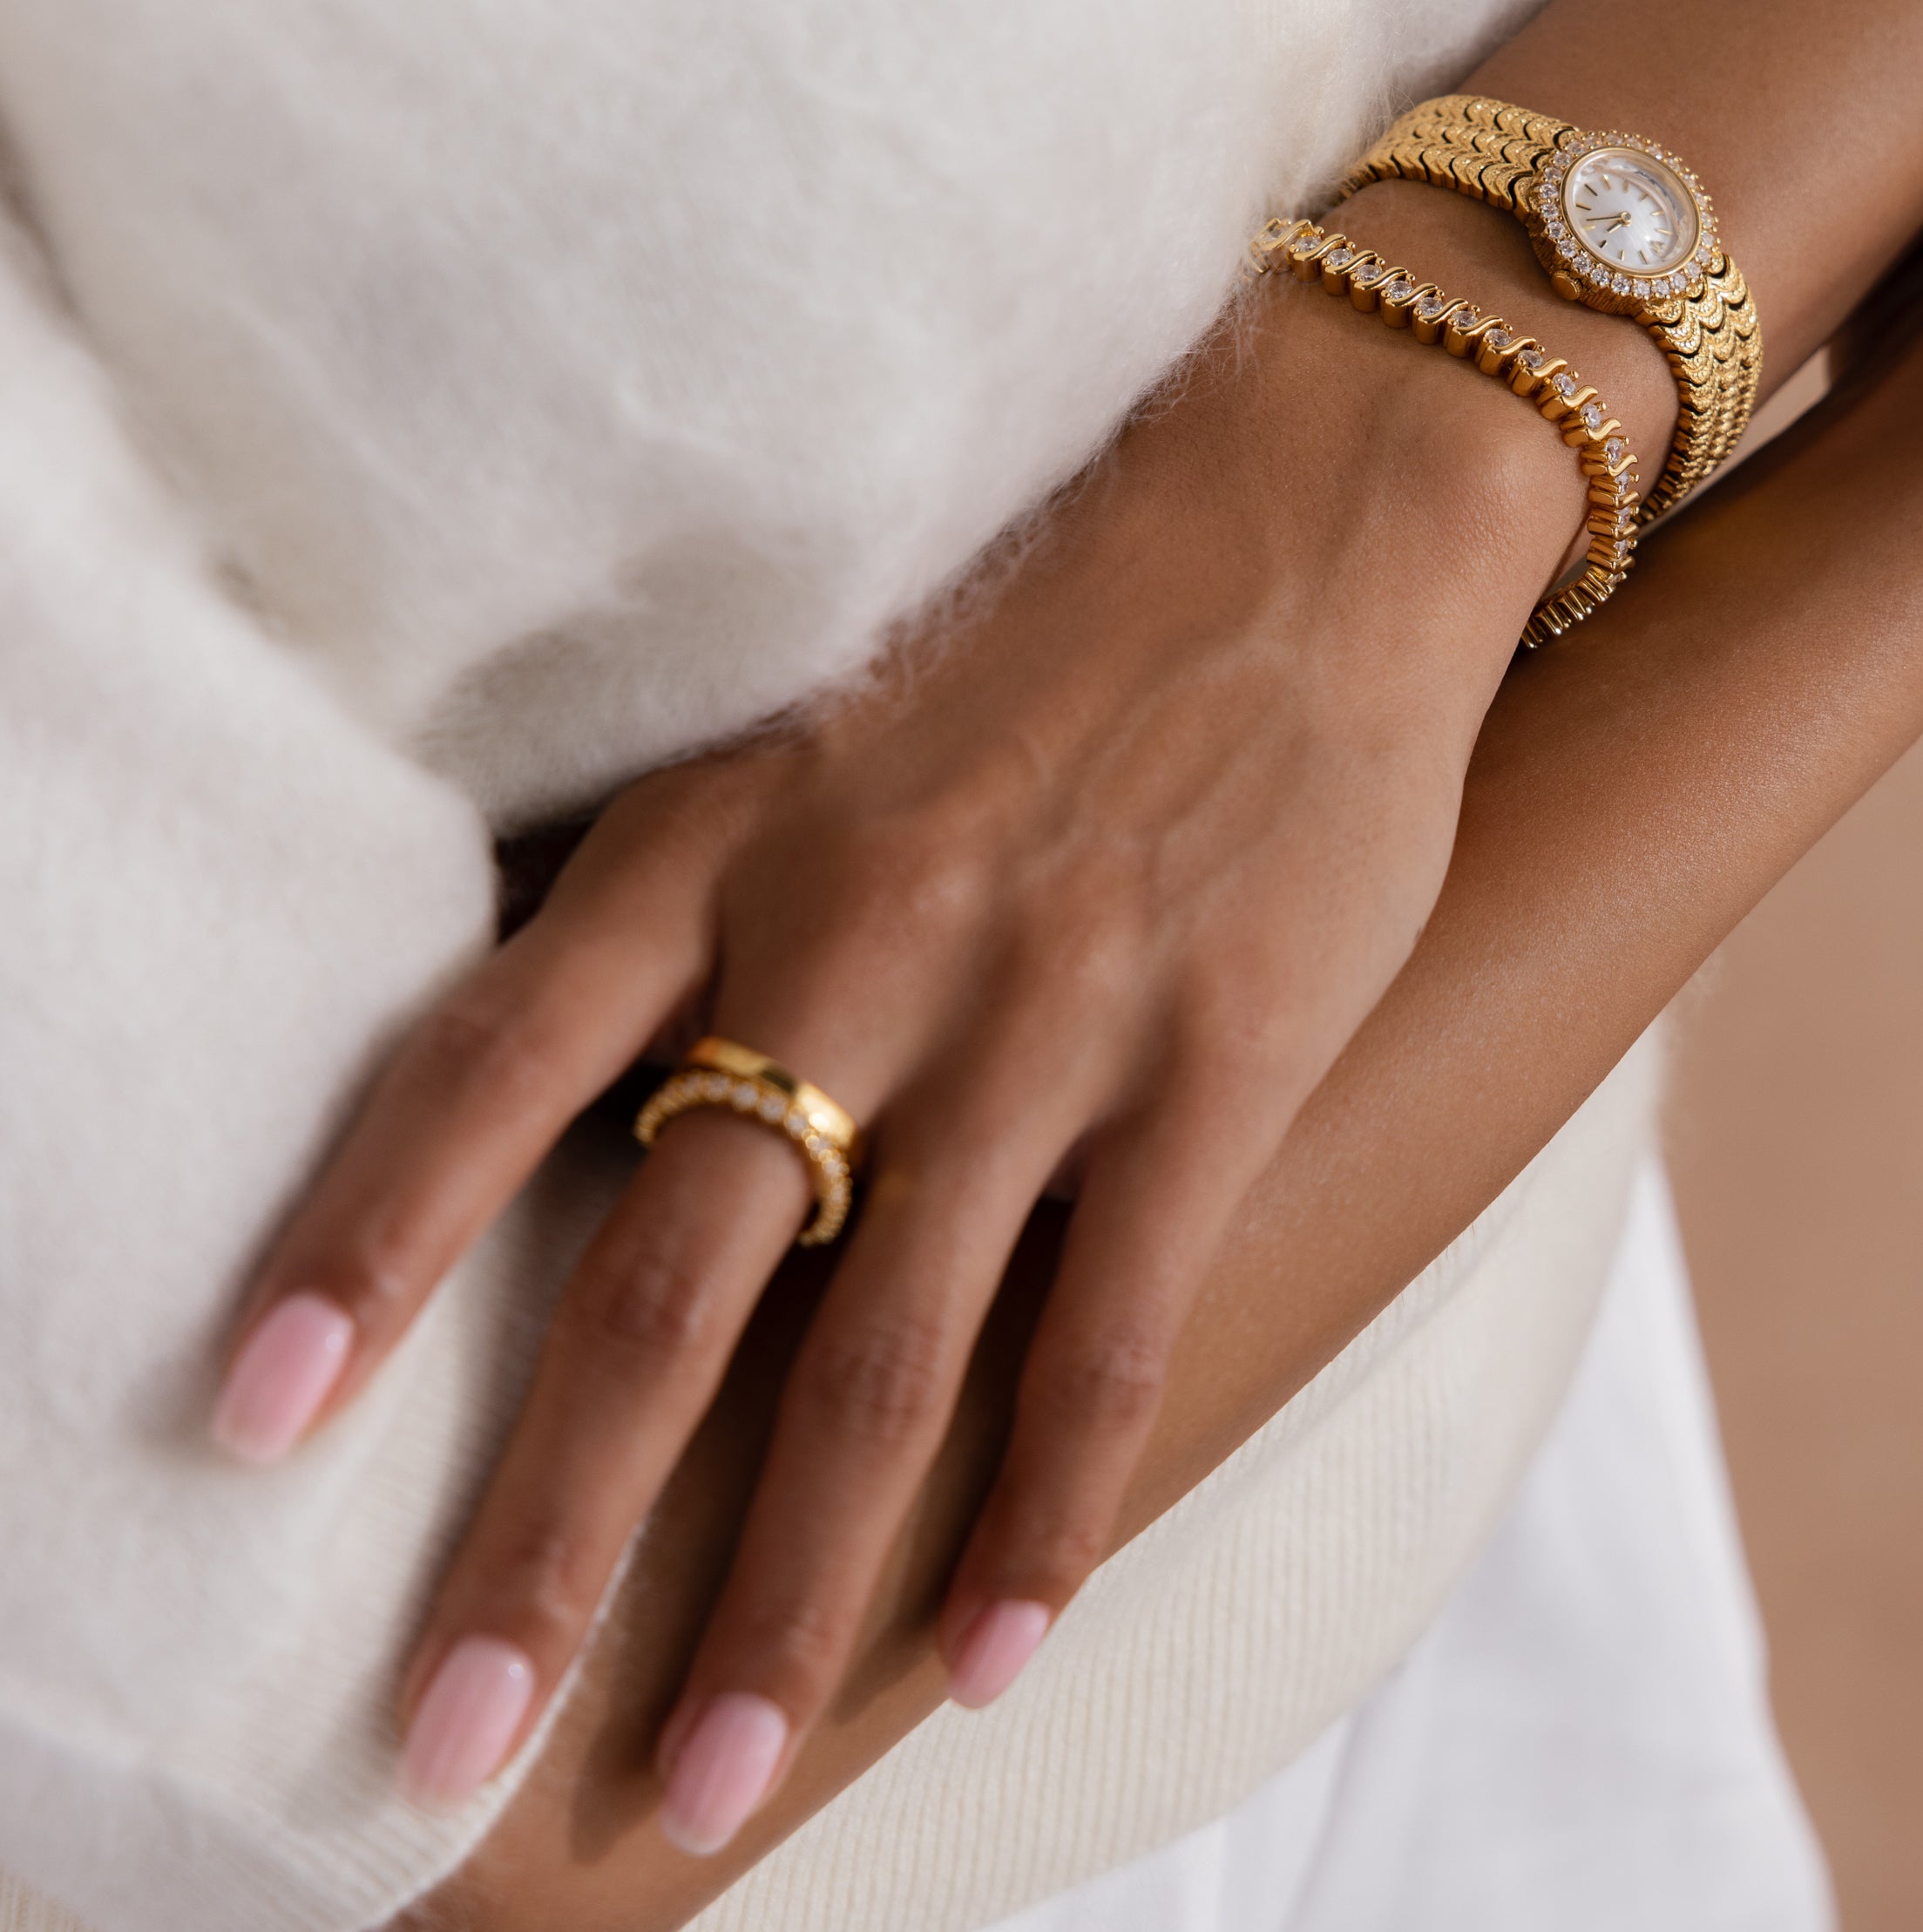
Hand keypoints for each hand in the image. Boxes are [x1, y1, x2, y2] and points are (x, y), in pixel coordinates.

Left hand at [210, 151, 1678, 1847]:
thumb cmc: (1059, 588)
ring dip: (781, 1598)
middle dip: (548, 1531)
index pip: (494, 1059)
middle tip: (441, 1737)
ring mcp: (1047, 1008)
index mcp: (734, 827)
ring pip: (882, 1357)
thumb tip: (586, 1063)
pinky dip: (1041, 1512)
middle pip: (664, 1280)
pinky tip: (985, 1654)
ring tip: (696, 1784)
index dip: (366, 1243)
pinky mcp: (1218, 1053)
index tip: (257, 1420)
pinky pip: (1111, 1329)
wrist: (1318, 484)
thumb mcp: (827, 693)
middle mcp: (861, 932)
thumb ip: (704, 869)